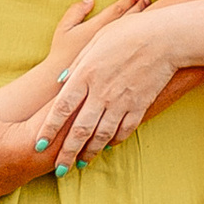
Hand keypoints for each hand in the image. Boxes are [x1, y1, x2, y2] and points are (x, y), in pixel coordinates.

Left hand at [31, 11, 185, 166]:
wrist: (165, 38)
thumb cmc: (126, 33)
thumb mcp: (94, 42)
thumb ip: (76, 65)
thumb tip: (59, 83)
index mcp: (85, 75)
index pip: (61, 109)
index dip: (49, 130)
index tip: (38, 145)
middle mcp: (101, 93)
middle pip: (79, 130)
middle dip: (66, 152)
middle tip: (58, 169)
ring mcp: (122, 102)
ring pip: (102, 135)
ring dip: (89, 152)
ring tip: (79, 164)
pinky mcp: (140, 105)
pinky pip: (125, 130)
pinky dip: (114, 141)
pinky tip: (106, 148)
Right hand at [44, 0, 146, 71]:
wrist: (62, 81)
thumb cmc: (61, 53)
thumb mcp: (63, 29)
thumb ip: (75, 12)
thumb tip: (90, 0)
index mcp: (98, 28)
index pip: (117, 11)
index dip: (127, 1)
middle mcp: (110, 39)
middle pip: (130, 20)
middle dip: (139, 9)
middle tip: (147, 0)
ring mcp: (116, 52)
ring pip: (134, 33)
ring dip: (143, 21)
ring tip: (151, 15)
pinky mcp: (119, 64)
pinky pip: (133, 48)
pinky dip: (141, 39)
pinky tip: (147, 36)